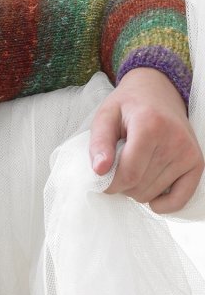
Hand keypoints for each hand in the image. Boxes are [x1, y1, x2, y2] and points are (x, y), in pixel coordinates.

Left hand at [89, 68, 203, 212]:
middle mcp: (174, 141)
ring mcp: (189, 153)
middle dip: (121, 184)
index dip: (109, 183)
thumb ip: (99, 143)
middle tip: (118, 165)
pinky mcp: (197, 163)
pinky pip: (180, 200)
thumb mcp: (105, 116)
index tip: (102, 177)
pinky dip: (162, 203)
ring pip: (152, 195)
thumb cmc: (129, 105)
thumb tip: (99, 171)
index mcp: (151, 127)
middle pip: (139, 187)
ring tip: (134, 166)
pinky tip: (151, 191)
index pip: (128, 175)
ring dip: (137, 189)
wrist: (159, 92)